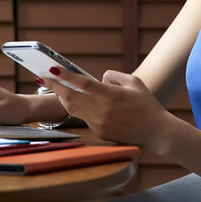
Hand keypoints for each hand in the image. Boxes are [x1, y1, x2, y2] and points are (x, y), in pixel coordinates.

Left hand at [41, 67, 166, 145]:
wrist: (156, 132)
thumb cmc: (146, 104)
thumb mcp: (133, 82)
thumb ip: (112, 76)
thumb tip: (97, 78)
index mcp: (111, 95)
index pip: (82, 83)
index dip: (65, 75)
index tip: (52, 68)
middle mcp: (102, 111)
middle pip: (70, 98)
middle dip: (54, 86)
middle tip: (43, 78)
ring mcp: (99, 124)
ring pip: (73, 109)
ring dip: (62, 98)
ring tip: (55, 87)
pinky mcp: (99, 133)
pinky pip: (84, 118)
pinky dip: (78, 108)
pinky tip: (75, 101)